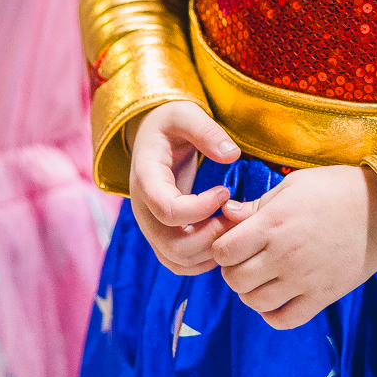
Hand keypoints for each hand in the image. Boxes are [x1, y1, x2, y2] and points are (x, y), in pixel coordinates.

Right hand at [127, 99, 242, 274]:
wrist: (151, 137)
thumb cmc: (169, 123)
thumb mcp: (185, 114)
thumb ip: (206, 131)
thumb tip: (232, 155)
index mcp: (145, 178)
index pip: (167, 210)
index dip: (201, 208)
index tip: (225, 191)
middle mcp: (142, 209)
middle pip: (170, 244)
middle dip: (209, 236)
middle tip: (234, 216)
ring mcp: (150, 225)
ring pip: (174, 259)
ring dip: (208, 251)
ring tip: (231, 226)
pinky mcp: (160, 235)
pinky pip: (178, 262)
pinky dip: (202, 260)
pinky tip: (222, 237)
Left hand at [210, 165, 376, 329]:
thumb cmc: (336, 189)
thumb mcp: (293, 185)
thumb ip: (257, 205)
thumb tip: (227, 214)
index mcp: (273, 224)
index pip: (223, 251)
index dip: (221, 248)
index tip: (232, 243)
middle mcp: (283, 254)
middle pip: (235, 280)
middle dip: (232, 271)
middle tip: (244, 262)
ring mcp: (303, 279)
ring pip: (255, 302)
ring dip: (250, 293)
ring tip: (260, 279)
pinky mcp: (322, 296)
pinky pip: (284, 320)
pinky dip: (272, 314)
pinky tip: (277, 298)